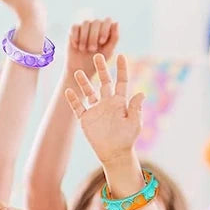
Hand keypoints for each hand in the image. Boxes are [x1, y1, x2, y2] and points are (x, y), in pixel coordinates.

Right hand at [65, 19, 119, 78]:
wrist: (82, 68)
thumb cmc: (98, 60)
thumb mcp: (108, 51)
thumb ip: (114, 37)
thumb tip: (116, 22)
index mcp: (107, 28)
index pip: (107, 20)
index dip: (105, 29)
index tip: (102, 42)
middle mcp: (96, 24)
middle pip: (96, 21)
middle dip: (94, 36)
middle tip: (92, 49)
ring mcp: (85, 25)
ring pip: (85, 23)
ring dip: (84, 37)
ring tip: (83, 49)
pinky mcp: (74, 29)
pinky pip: (75, 26)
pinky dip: (76, 36)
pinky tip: (76, 46)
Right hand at [65, 52, 143, 166]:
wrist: (114, 153)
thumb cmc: (127, 139)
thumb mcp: (134, 123)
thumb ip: (135, 108)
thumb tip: (141, 93)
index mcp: (120, 102)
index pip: (121, 82)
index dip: (122, 69)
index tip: (121, 56)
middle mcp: (107, 103)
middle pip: (104, 82)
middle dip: (101, 69)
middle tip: (98, 55)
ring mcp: (96, 110)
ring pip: (88, 92)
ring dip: (84, 82)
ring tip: (79, 71)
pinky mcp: (86, 119)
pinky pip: (78, 106)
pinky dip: (73, 99)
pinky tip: (69, 91)